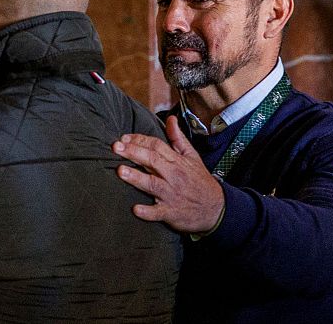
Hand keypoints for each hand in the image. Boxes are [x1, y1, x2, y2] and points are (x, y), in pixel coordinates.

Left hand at [113, 115, 224, 234]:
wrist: (217, 209)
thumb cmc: (200, 181)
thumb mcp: (192, 157)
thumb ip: (178, 139)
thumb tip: (170, 119)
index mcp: (177, 162)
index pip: (157, 146)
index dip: (139, 140)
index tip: (123, 138)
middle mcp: (174, 176)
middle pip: (152, 161)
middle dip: (133, 153)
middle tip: (115, 147)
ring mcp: (172, 195)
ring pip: (152, 184)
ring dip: (136, 178)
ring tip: (121, 171)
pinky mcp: (171, 213)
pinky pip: (158, 212)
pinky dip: (148, 212)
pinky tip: (136, 209)